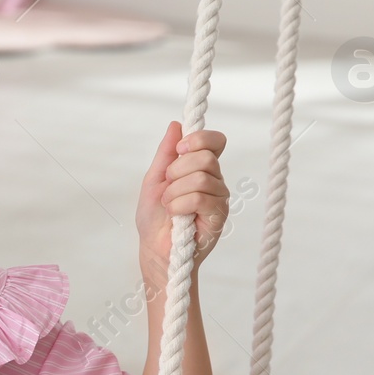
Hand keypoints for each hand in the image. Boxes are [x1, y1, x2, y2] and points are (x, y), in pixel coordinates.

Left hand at [136, 121, 228, 288]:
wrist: (154, 250)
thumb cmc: (155, 218)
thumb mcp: (154, 180)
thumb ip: (166, 153)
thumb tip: (176, 125)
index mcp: (201, 169)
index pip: (216, 141)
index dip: (199, 139)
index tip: (180, 149)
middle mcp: (215, 181)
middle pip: (206, 157)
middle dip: (177, 170)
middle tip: (167, 186)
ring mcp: (219, 199)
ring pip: (202, 177)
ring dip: (175, 191)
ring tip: (168, 205)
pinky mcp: (219, 217)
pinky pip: (201, 198)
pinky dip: (179, 204)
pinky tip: (175, 214)